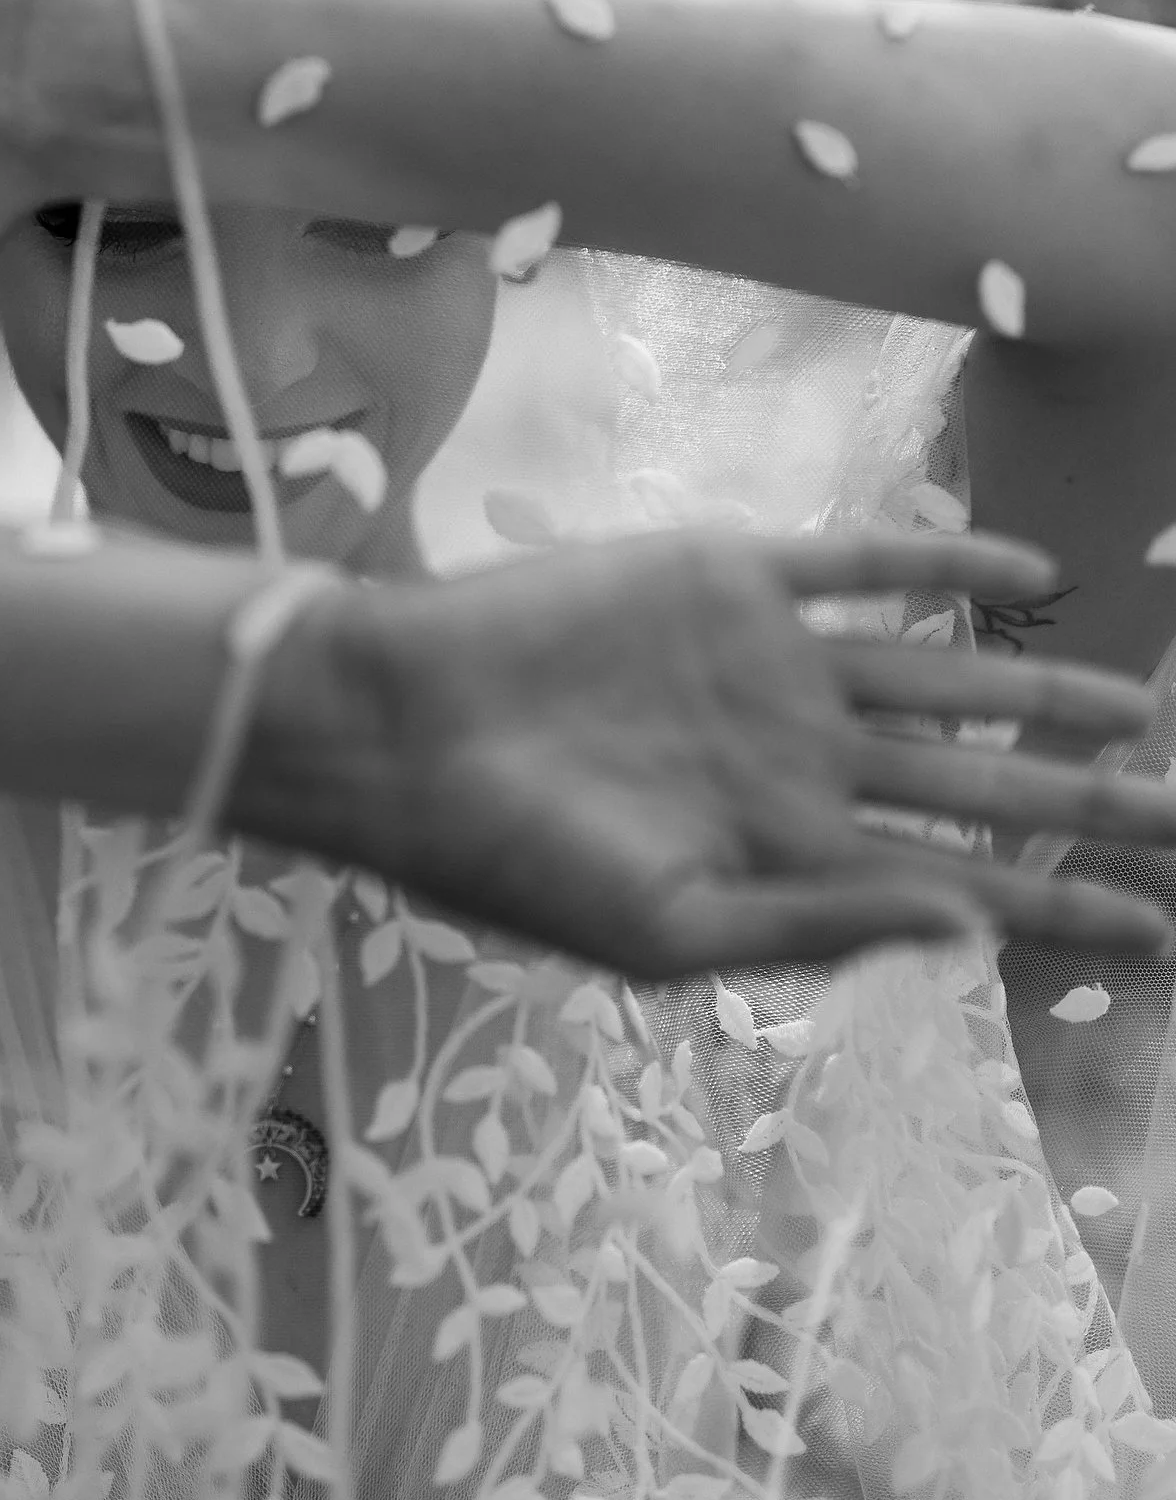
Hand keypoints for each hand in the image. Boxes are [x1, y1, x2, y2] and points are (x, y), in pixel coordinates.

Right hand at [242, 527, 1175, 975]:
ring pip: (944, 679)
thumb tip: (975, 933)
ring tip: (1144, 714)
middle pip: (977, 785)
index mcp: (785, 860)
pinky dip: (947, 564)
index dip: (1067, 911)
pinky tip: (1028, 576)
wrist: (400, 726)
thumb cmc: (511, 856)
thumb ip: (824, 927)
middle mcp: (797, 763)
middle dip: (1086, 808)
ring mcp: (770, 666)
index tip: (1167, 935)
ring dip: (1041, 691)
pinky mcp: (733, 576)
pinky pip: (865, 566)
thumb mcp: (669, 932)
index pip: (961, 889)